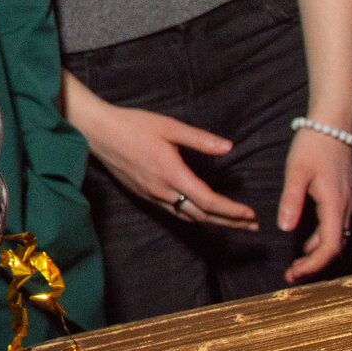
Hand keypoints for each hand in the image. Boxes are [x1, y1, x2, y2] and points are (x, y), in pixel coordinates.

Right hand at [73, 98, 259, 230]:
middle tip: (252, 225)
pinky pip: (175, 212)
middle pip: (202, 215)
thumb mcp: (169, 126)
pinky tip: (203, 214)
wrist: (98, 133)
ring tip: (234, 223)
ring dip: (214, 222)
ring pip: (188, 217)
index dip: (232, 210)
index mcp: (172, 174)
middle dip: (230, 222)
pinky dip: (195, 217)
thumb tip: (228, 147)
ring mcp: (152, 195)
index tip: (251, 214)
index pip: (208, 201)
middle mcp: (162, 191)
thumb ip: (199, 139)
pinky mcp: (145, 195)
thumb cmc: (133, 125)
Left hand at [279, 126, 351, 281]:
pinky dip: (321, 239)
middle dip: (314, 265)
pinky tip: (303, 242)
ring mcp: (346, 203)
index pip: (330, 246)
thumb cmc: (313, 145)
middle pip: (335, 247)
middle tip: (291, 275)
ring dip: (317, 254)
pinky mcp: (342, 197)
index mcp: (335, 204)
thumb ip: (292, 200)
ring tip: (295, 264)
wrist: (333, 124)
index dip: (314, 265)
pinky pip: (335, 227)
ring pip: (336, 238)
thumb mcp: (297, 171)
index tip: (294, 273)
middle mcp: (346, 208)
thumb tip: (286, 228)